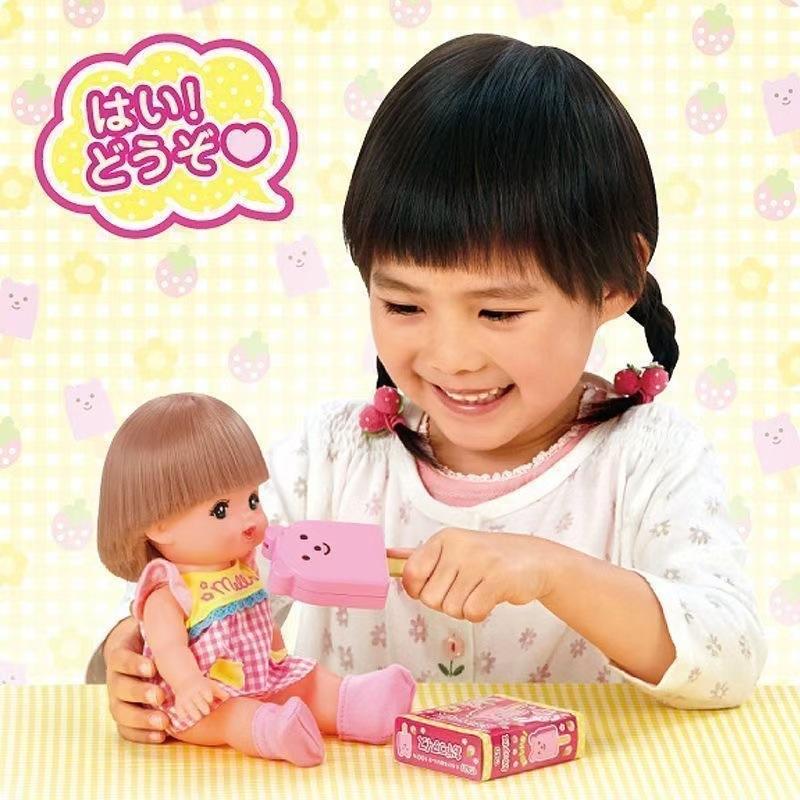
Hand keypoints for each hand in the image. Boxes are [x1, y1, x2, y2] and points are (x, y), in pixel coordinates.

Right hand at [105, 616, 169, 742]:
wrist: (136, 654)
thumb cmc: (150, 637)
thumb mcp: (151, 625)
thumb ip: (163, 615)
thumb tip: (183, 592)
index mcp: (119, 654)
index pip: (120, 658)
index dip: (134, 664)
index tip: (152, 667)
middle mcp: (114, 679)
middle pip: (119, 689)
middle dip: (140, 693)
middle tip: (160, 696)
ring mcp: (117, 699)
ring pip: (121, 712)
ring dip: (142, 718)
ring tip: (164, 721)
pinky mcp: (125, 715)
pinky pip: (127, 730)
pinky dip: (143, 735)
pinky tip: (162, 736)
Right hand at [172, 675, 229, 723]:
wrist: (185, 680)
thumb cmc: (203, 684)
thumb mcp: (212, 685)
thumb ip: (221, 693)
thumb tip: (230, 701)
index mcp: (202, 687)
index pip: (207, 695)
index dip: (210, 700)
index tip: (211, 702)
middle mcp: (192, 693)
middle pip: (200, 705)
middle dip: (205, 710)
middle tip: (206, 711)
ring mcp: (184, 699)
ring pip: (191, 711)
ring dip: (196, 716)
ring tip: (199, 716)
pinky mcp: (178, 705)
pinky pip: (182, 715)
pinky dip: (186, 718)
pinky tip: (189, 717)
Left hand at [389, 528, 560, 621]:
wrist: (535, 560)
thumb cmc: (487, 559)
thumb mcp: (453, 550)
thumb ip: (421, 557)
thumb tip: (386, 557)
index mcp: (443, 538)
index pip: (411, 573)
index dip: (418, 590)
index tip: (435, 587)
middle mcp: (458, 546)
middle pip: (430, 598)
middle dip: (446, 602)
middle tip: (465, 589)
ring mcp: (479, 561)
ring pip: (451, 609)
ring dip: (465, 608)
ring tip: (479, 591)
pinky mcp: (498, 579)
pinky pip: (472, 613)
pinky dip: (480, 613)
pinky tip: (491, 597)